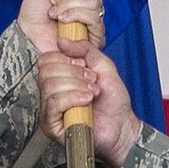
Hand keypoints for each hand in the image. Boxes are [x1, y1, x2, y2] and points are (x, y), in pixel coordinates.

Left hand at [17, 0, 103, 54]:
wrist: (27, 35)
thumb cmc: (34, 13)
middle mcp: (90, 6)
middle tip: (54, 0)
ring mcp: (93, 21)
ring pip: (93, 1)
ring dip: (68, 5)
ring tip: (55, 14)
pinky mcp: (94, 36)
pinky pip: (93, 17)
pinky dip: (74, 15)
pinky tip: (62, 22)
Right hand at [37, 48, 141, 163]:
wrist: (122, 126)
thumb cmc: (113, 102)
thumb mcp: (103, 66)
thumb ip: (85, 50)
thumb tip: (63, 41)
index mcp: (59, 78)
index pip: (46, 60)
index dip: (65, 59)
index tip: (84, 67)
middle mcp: (50, 93)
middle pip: (46, 72)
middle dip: (74, 74)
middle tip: (92, 82)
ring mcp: (49, 110)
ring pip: (50, 86)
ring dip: (76, 86)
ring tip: (92, 93)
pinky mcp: (52, 126)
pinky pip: (53, 104)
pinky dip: (72, 98)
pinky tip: (86, 101)